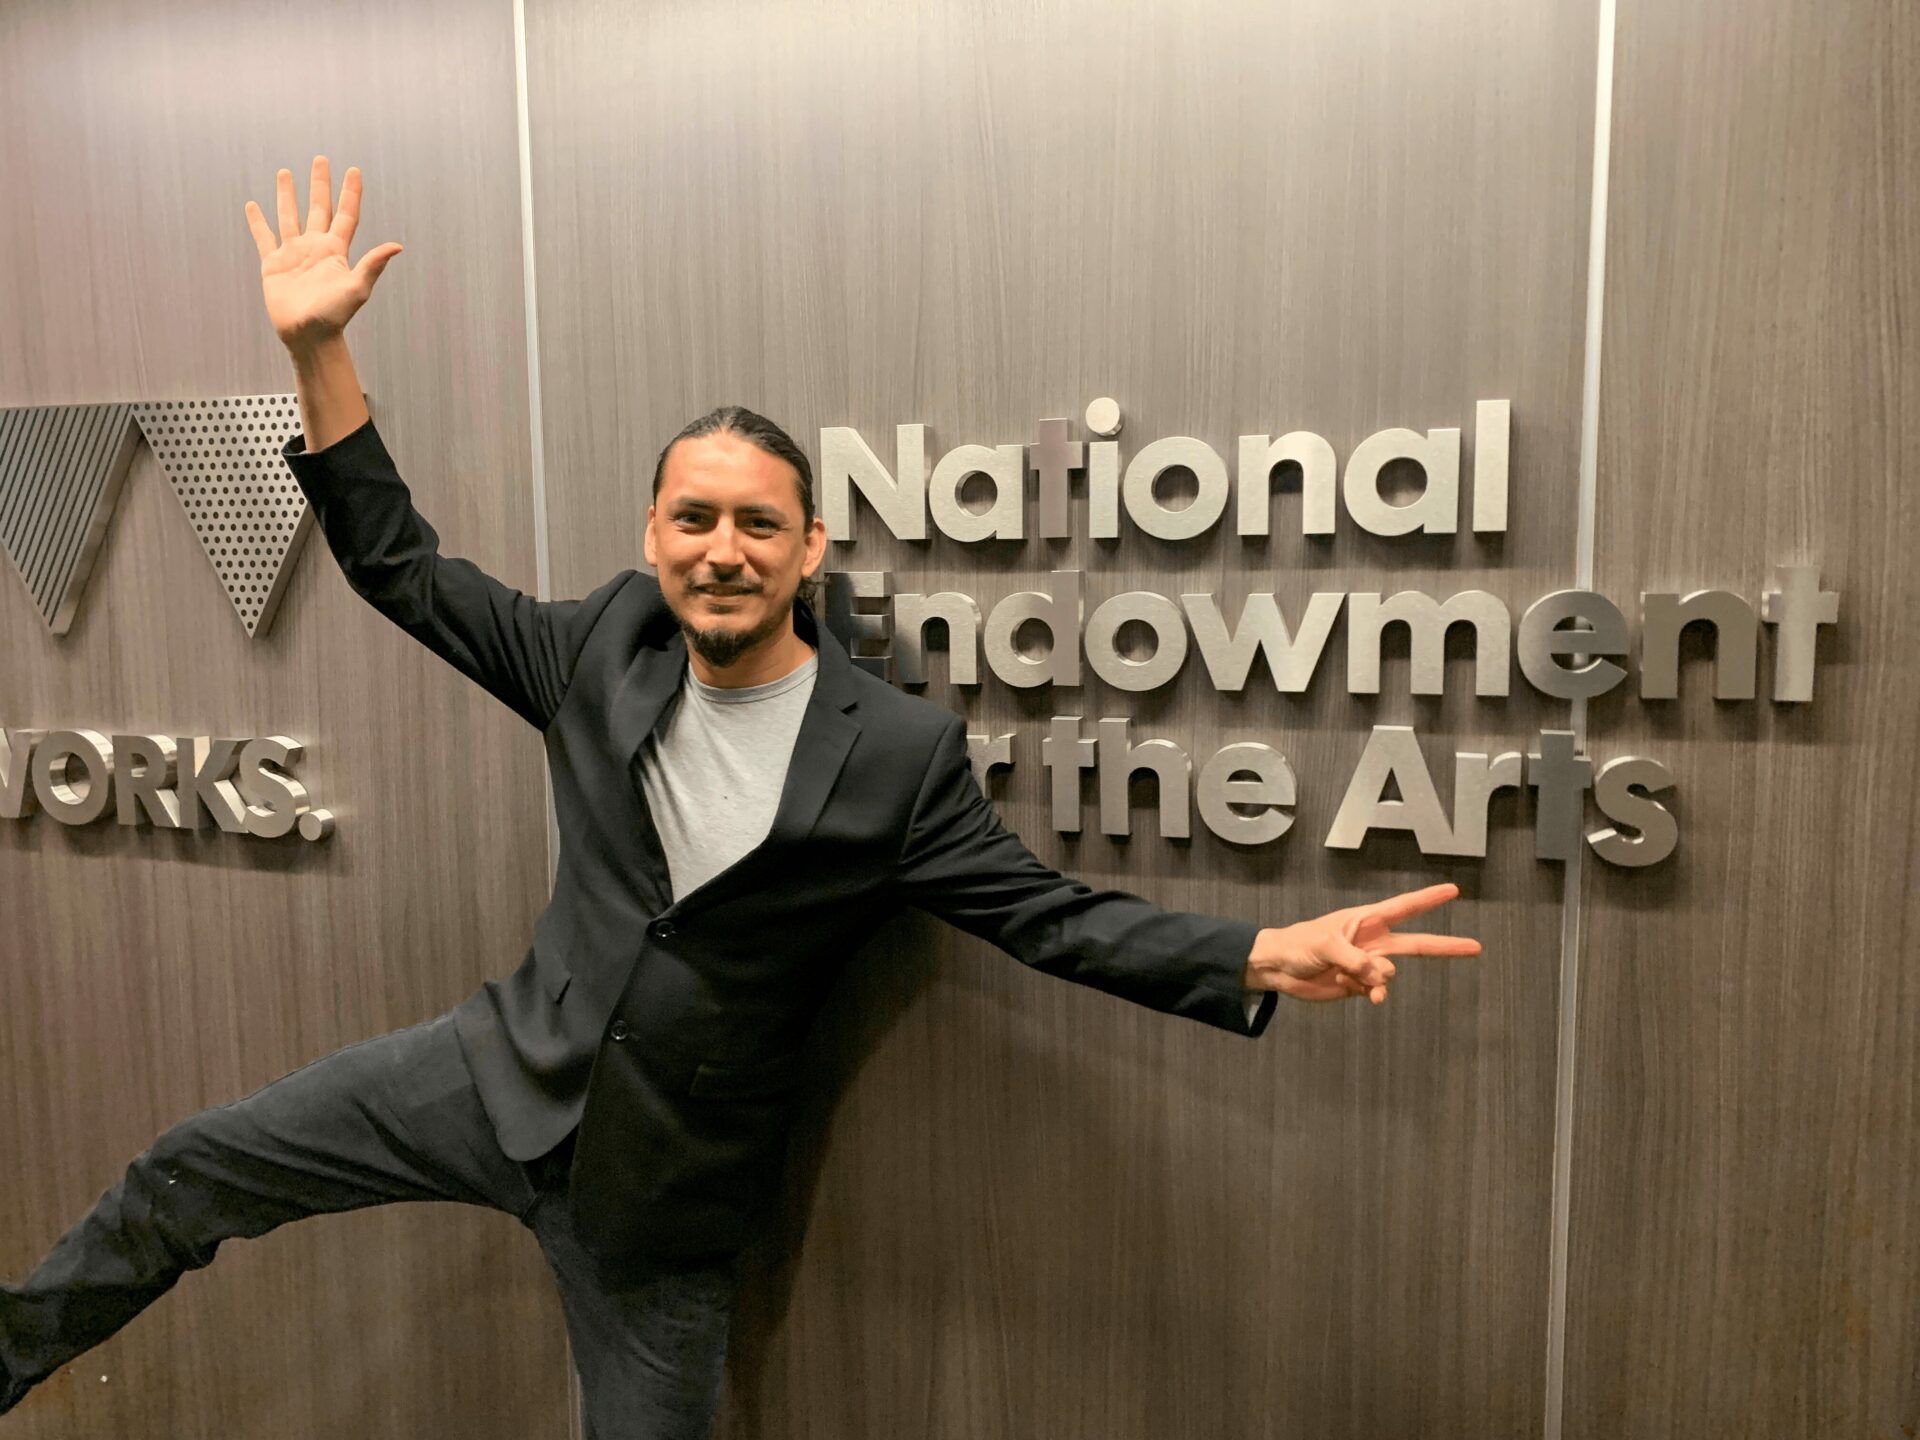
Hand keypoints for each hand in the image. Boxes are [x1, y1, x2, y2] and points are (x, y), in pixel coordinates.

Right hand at [244, 156, 401, 352]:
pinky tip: (253, 206)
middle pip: (319, 207)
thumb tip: (397, 246)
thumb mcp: (357, 288)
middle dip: (320, 184)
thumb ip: (373, 265)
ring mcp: (294, 254)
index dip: (350, 192)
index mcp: (336, 250)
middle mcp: (316, 247)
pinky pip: (264, 237)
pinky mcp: (274, 265)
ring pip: (290, 216)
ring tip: (285, 172)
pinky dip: (257, 222)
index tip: (353, 170)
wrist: (308, 336)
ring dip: (287, 195)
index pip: (346, 214)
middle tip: (321, 159)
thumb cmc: (335, 316)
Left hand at [1245, 882, 1480, 1005]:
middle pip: (1417, 944)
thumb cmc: (1299, 944)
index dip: (1429, 899)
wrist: (1279, 969)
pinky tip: (1348, 987)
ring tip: (1352, 977)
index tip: (1453, 890)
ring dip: (1377, 980)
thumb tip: (1382, 975)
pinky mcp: (1359, 985)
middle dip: (1445, 946)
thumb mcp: (1324, 944)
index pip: (1404, 907)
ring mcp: (1367, 964)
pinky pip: (1376, 991)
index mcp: (1366, 921)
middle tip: (1476, 946)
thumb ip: (1355, 959)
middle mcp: (1373, 941)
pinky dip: (1368, 992)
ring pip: (1390, 974)